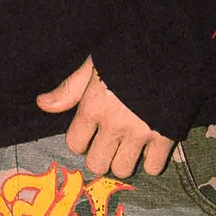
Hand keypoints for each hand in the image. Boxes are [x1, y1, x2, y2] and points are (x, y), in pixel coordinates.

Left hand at [36, 56, 174, 177]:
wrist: (173, 45)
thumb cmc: (130, 52)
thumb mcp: (95, 64)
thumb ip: (70, 88)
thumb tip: (41, 103)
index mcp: (94, 106)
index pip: (74, 144)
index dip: (82, 140)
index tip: (91, 132)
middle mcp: (114, 124)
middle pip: (97, 164)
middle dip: (102, 155)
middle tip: (111, 142)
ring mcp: (140, 132)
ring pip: (123, 169)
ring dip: (126, 160)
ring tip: (131, 145)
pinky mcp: (165, 136)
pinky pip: (153, 168)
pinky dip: (152, 161)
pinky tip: (152, 146)